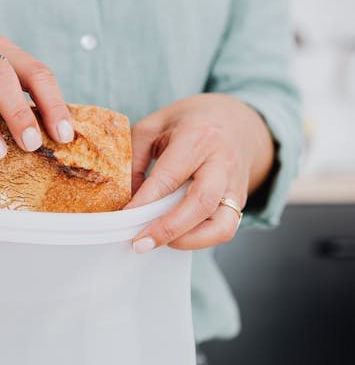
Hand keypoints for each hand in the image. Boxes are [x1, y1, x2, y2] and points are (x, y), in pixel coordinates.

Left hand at [128, 94, 275, 251]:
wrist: (236, 120)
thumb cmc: (191, 123)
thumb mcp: (154, 126)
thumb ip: (136, 158)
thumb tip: (127, 199)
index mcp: (198, 136)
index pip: (170, 176)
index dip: (145, 201)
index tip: (124, 217)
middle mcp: (221, 161)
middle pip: (200, 202)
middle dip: (168, 228)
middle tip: (140, 243)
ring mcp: (234, 184)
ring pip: (220, 223)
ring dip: (187, 240)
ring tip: (159, 243)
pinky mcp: (239, 201)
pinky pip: (225, 229)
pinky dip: (201, 240)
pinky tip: (178, 238)